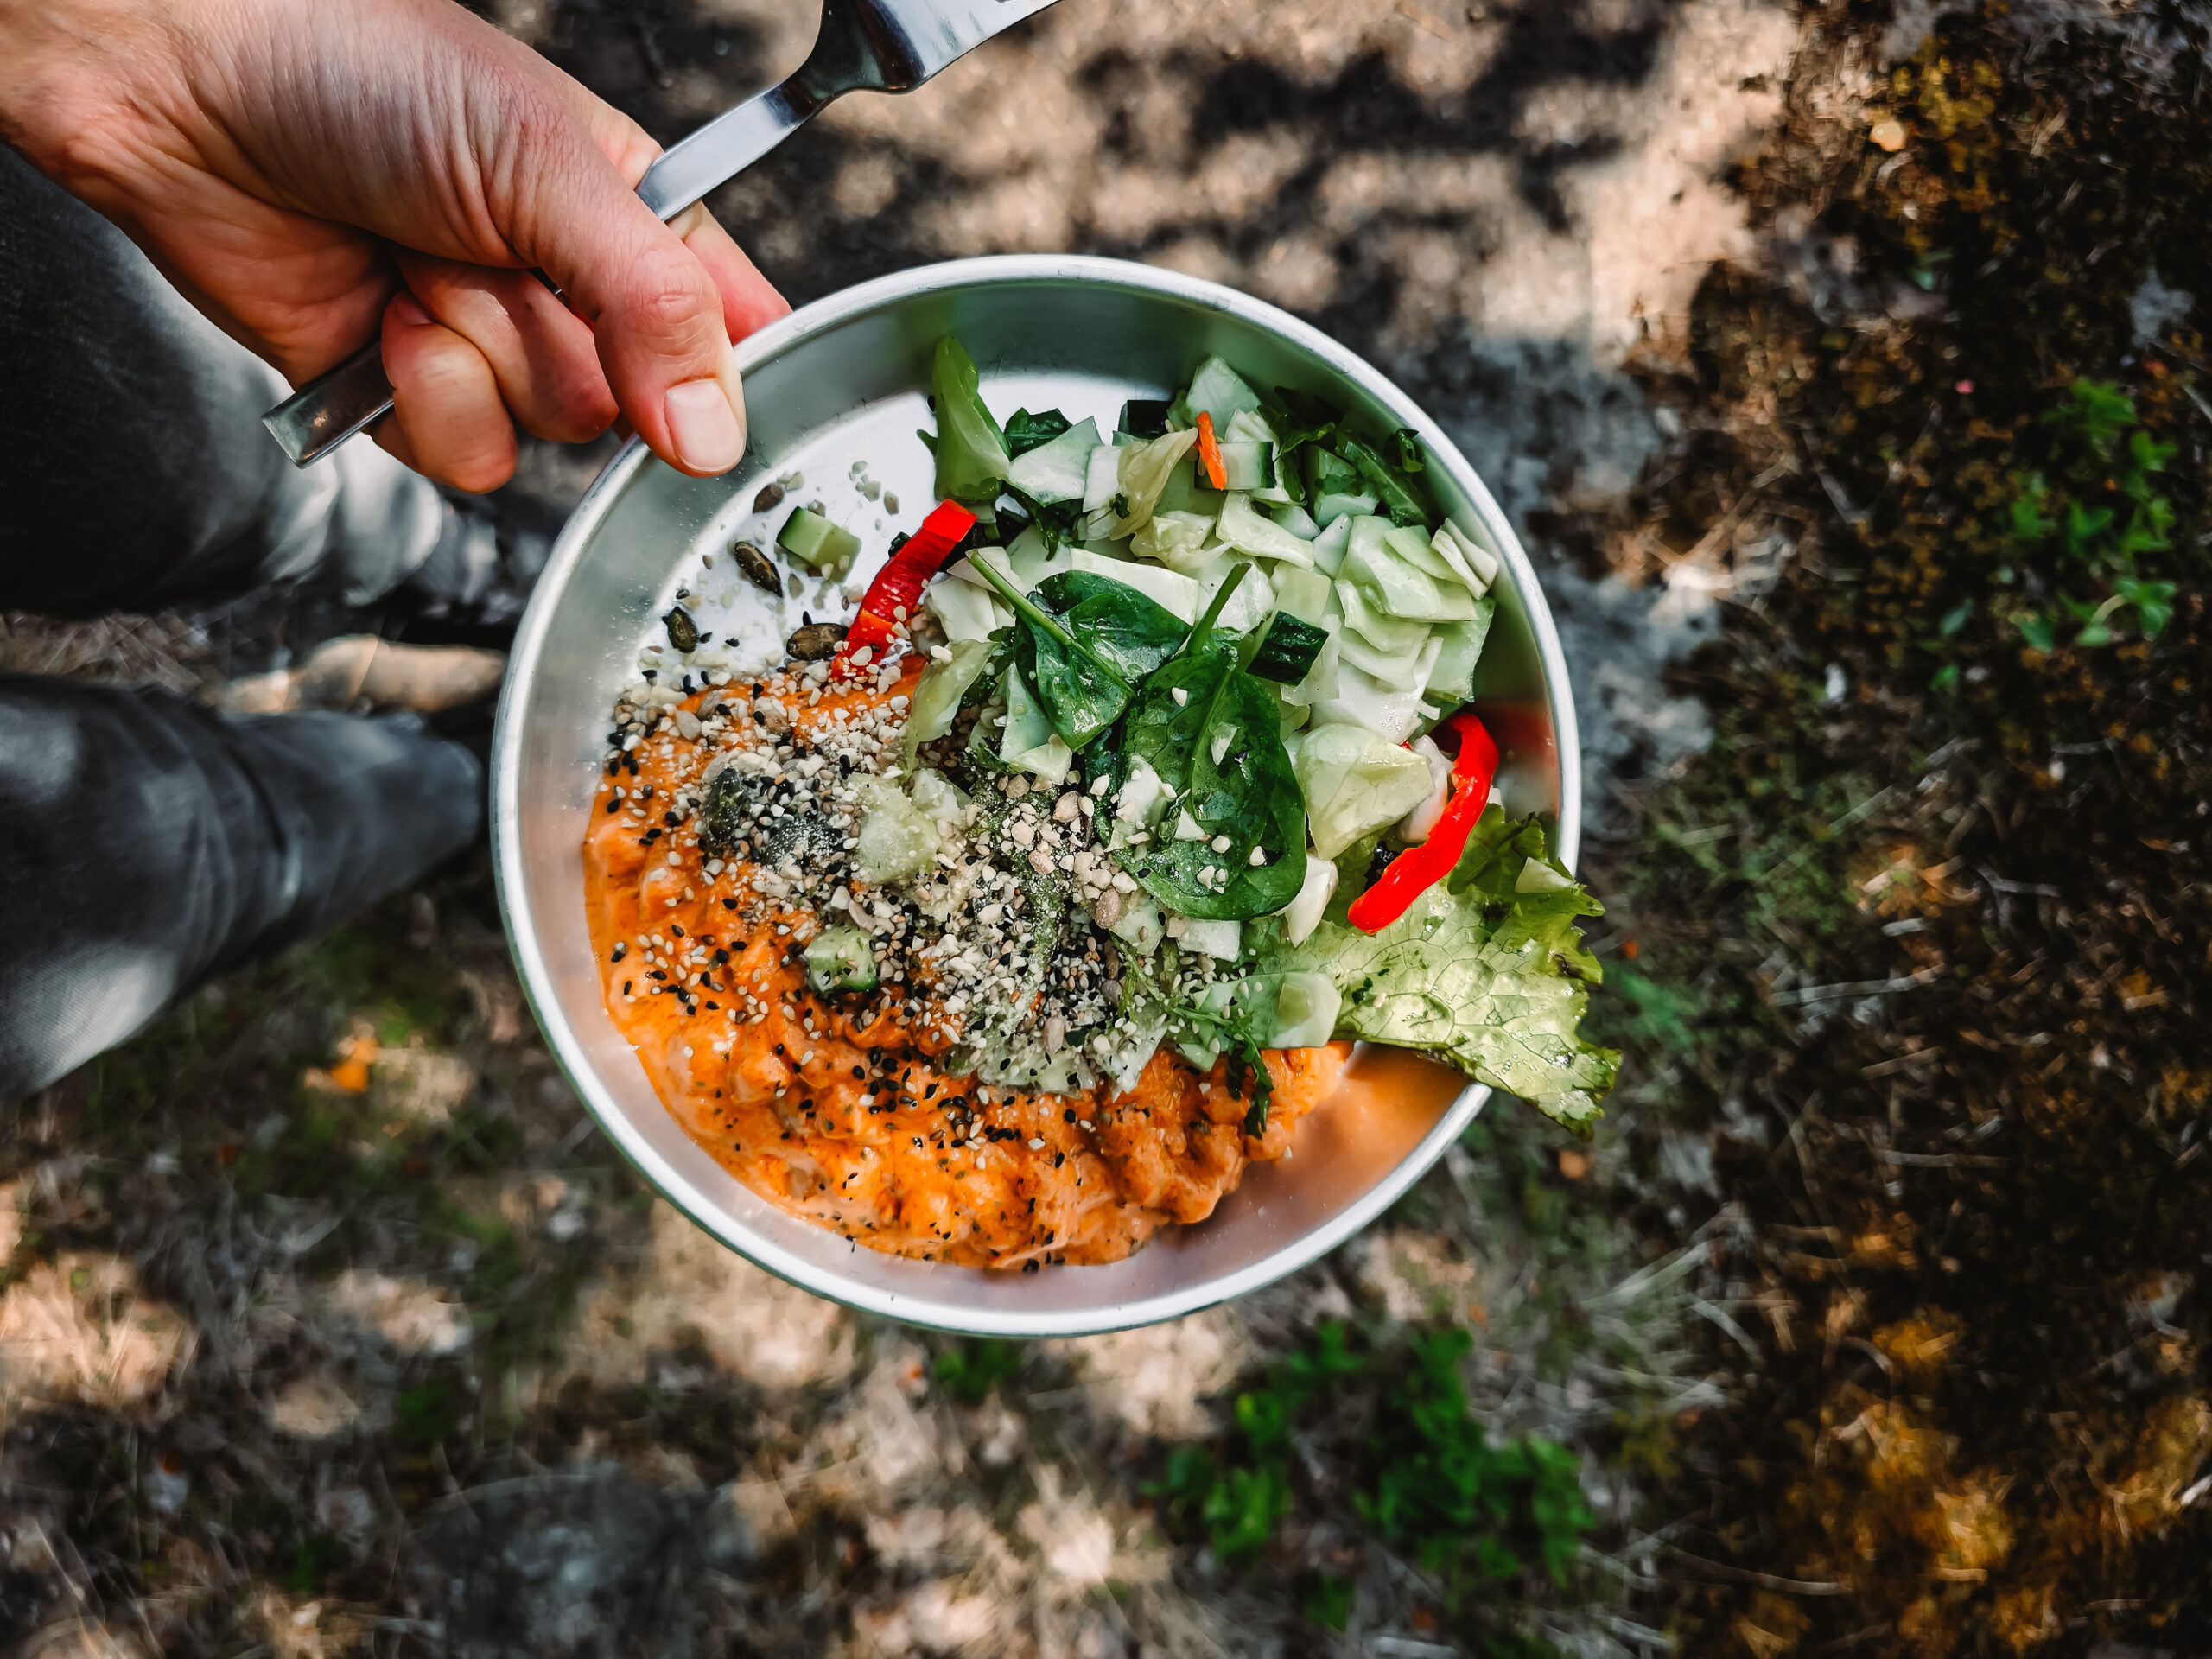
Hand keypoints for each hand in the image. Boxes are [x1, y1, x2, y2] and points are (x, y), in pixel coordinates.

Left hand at [0, 0, 788, 488]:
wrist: (181, 81)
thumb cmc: (364, 68)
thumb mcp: (547, 164)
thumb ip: (654, 301)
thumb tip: (717, 438)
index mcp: (633, 214)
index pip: (736, 328)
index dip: (729, 372)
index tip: (693, 379)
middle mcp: (571, 291)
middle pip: (638, 401)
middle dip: (555, 338)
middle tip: (490, 255)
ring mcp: (492, 347)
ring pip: (549, 437)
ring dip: (475, 360)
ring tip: (414, 268)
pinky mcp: (412, 398)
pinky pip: (469, 460)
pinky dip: (419, 402)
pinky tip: (376, 321)